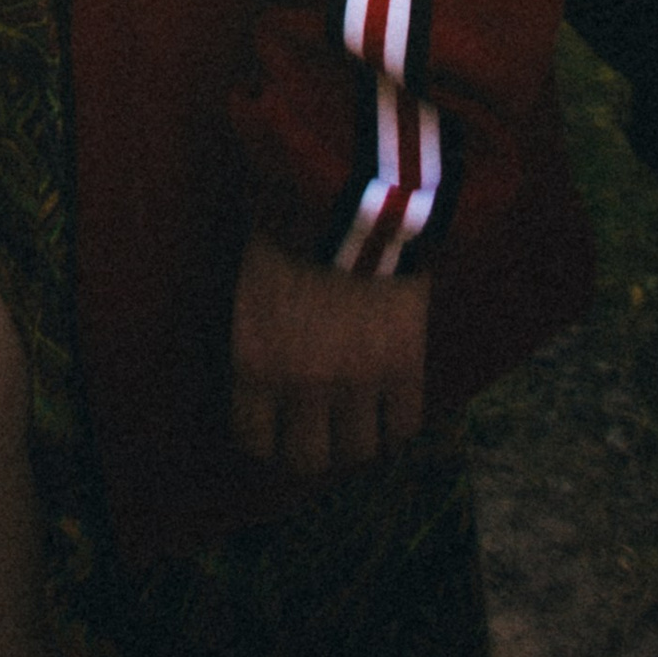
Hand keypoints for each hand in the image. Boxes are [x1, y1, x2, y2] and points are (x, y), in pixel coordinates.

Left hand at [230, 232, 427, 475]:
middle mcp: (301, 386)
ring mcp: (356, 383)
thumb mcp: (252, 283)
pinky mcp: (403, 369)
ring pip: (358, 452)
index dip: (266, 438)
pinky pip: (405, 427)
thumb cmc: (286, 223)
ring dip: (357, 438)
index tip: (275, 427)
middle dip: (311, 447)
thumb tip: (264, 362)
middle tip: (319, 429)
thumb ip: (258, 332)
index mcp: (253, 362)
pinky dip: (399, 423)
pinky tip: (393, 404)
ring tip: (359, 418)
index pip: (253, 438)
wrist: (348, 196)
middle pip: (307, 460)